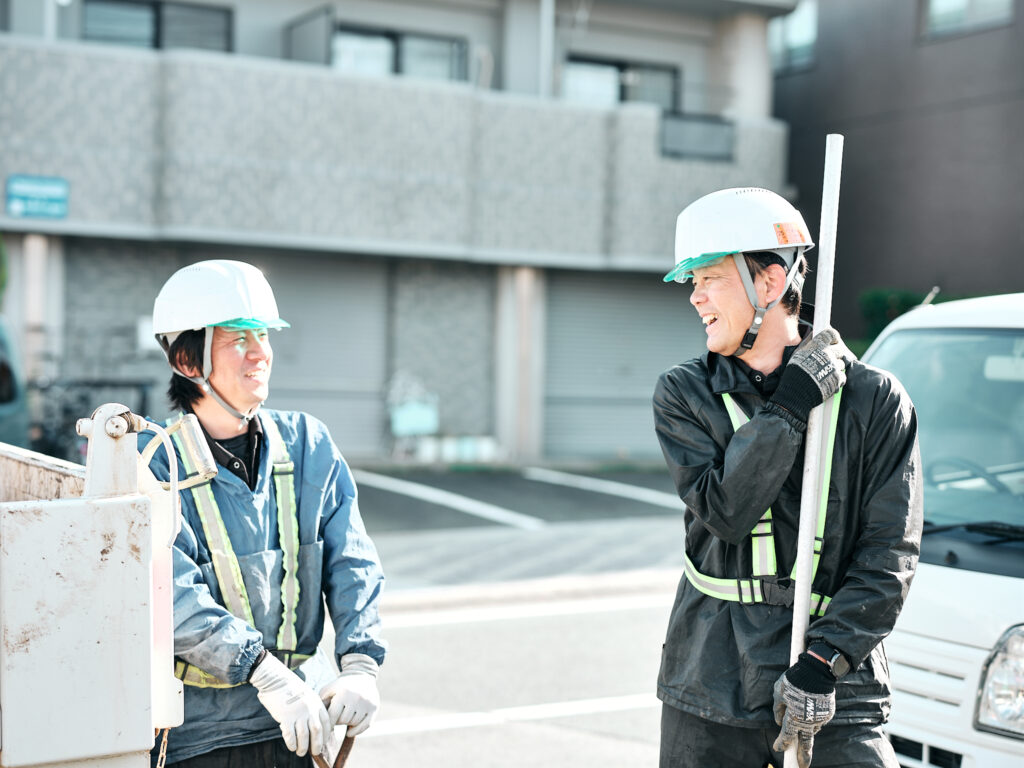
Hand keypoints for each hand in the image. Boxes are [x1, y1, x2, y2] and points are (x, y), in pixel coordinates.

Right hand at [250, 653, 330, 755]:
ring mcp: (298, 713)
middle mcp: (309, 709)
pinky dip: (292, 743)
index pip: (326, 722)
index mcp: (317, 703)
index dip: (325, 735)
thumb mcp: (308, 695)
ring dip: (303, 747)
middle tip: (315, 752)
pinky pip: (290, 735)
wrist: (276, 680)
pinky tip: (292, 747)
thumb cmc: (292, 689)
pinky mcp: (285, 717)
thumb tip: (316, 726)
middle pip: (317, 731)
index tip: (323, 742)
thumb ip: (313, 708)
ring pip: (304, 736)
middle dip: (317, 745)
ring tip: (301, 752)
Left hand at [319, 653, 380, 736]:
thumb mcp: (329, 689)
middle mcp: (356, 698)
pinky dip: (357, 731)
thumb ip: (321, 702)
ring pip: (354, 723)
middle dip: (338, 721)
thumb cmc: (341, 685)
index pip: (333, 716)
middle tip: (337, 719)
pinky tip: (350, 731)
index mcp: (343, 693)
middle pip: (343, 720)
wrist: (362, 675)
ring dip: (348, 724)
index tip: (326, 724)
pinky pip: (365, 725)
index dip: (328, 722)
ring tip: (345, 719)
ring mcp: (366, 704)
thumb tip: (315, 719)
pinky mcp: (374, 708)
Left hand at [772, 653, 836, 767]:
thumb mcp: (779, 692)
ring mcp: (820, 719)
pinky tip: (809, 711)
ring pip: (812, 730)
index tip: (778, 748)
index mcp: (794, 718)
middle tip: (803, 767)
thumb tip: (779, 720)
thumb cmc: (794, 680)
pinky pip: (819, 720)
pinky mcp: (829, 713)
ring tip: (803, 726)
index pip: (786, 736)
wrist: (817, 671)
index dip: (781, 743)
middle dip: (804, 757)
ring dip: (807, 731)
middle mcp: (808, 722)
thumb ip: (778, 709)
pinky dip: (813, 719)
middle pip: (806, 744)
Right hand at [790, 328, 852, 401]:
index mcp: (817, 345)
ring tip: (824, 373)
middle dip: (835, 354)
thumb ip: (808, 343)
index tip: (833, 340)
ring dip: (835, 367)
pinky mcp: (838, 378)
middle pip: (839, 349)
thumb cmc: (795, 371)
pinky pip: (842, 376)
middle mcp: (828, 353)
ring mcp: (834, 366)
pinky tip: (827, 380)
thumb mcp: (798, 353)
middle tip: (828, 360)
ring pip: (841, 363)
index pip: (831, 334)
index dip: (833, 337)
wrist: (797, 391)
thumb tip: (814, 334)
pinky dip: (837, 378)